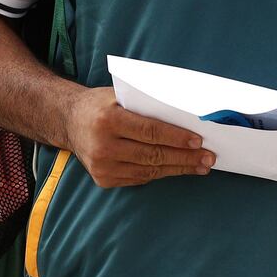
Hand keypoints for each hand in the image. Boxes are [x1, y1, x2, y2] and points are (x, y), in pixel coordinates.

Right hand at [65, 85, 215, 187]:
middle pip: (153, 154)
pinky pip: (139, 178)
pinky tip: (177, 169)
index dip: (177, 137)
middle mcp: (103, 145)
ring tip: (200, 166)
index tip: (199, 141)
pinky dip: (160, 173)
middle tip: (208, 158)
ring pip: (149, 170)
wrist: (68, 121)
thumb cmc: (101, 104)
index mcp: (108, 120)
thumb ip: (147, 105)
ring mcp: (102, 166)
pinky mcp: (103, 179)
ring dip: (178, 169)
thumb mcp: (120, 96)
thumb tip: (186, 116)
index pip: (150, 131)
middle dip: (184, 157)